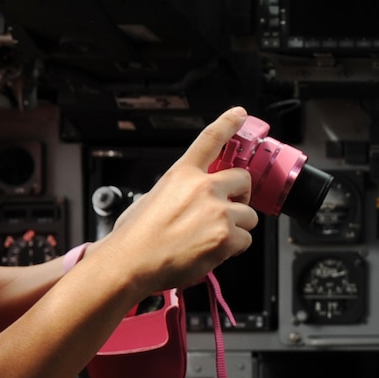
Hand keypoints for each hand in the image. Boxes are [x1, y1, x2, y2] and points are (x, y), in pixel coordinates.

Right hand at [91, 108, 257, 295]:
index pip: (210, 139)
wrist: (130, 263)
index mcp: (182, 174)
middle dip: (241, 195)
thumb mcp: (152, 199)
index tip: (240, 113)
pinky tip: (212, 252)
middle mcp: (203, 188)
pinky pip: (245, 240)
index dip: (228, 123)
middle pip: (244, 179)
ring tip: (212, 239)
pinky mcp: (226, 236)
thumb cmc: (134, 237)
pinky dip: (233, 249)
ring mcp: (217, 211)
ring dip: (237, 227)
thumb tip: (189, 200)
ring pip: (249, 215)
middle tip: (230, 209)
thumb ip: (179, 192)